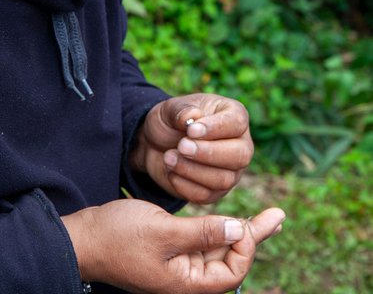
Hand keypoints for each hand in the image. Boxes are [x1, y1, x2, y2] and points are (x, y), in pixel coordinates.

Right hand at [62, 199, 284, 292]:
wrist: (86, 236)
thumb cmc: (120, 236)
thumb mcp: (165, 232)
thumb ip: (204, 233)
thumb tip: (239, 230)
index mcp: (185, 283)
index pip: (232, 272)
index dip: (246, 247)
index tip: (246, 220)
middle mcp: (186, 278)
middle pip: (231, 260)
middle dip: (255, 236)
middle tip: (278, 215)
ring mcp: (179, 264)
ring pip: (219, 248)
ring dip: (241, 230)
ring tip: (269, 217)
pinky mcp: (173, 249)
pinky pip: (204, 241)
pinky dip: (220, 228)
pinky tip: (233, 220)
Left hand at [130, 93, 252, 202]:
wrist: (155, 145)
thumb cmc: (171, 121)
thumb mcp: (170, 108)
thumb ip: (181, 110)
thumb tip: (192, 116)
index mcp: (234, 115)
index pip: (236, 122)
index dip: (216, 128)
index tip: (191, 131)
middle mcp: (240, 144)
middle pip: (240, 155)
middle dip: (208, 153)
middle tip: (181, 146)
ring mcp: (231, 171)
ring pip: (224, 179)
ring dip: (193, 170)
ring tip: (168, 157)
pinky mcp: (216, 192)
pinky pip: (207, 195)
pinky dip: (185, 185)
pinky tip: (170, 171)